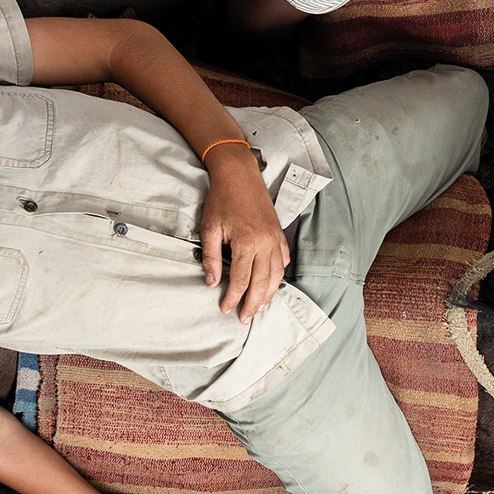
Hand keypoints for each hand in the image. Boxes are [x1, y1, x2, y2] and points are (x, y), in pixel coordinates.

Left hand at [200, 149, 289, 323]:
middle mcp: (265, 243)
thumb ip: (211, 257)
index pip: (240, 280)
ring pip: (277, 275)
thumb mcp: (209, 228)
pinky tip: (272, 283)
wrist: (239, 174)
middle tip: (245, 319)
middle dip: (253, 304)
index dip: (233, 298)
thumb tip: (211, 282)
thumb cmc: (222, 199)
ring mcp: (275, 238)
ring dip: (268, 294)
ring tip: (260, 308)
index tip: (225, 309)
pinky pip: (284, 259)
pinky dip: (279, 275)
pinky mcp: (279, 232)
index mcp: (247, 243)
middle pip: (261, 283)